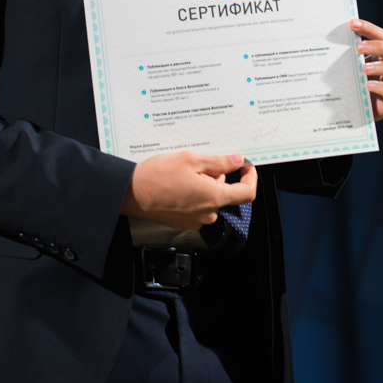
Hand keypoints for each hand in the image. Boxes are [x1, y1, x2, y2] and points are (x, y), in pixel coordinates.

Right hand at [121, 151, 256, 230]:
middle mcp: (207, 213)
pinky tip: (177, 184)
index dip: (250, 177)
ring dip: (204, 185)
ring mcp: (195, 220)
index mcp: (213, 197)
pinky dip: (193, 194)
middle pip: (225, 193)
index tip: (246, 167)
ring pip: (210, 199)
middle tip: (199, 163)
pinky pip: (197, 207)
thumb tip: (237, 161)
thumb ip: (218, 162)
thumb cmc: (157, 176)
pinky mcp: (184, 222)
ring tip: (183, 173)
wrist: (131, 193)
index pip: (247, 193)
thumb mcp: (191, 160)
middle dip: (217, 177)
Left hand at [350, 18, 382, 120]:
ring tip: (364, 69)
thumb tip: (334, 35)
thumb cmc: (352, 83)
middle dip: (381, 48)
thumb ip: (350, 53)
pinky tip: (368, 86)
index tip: (353, 23)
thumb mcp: (352, 65)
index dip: (371, 29)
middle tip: (358, 48)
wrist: (351, 110)